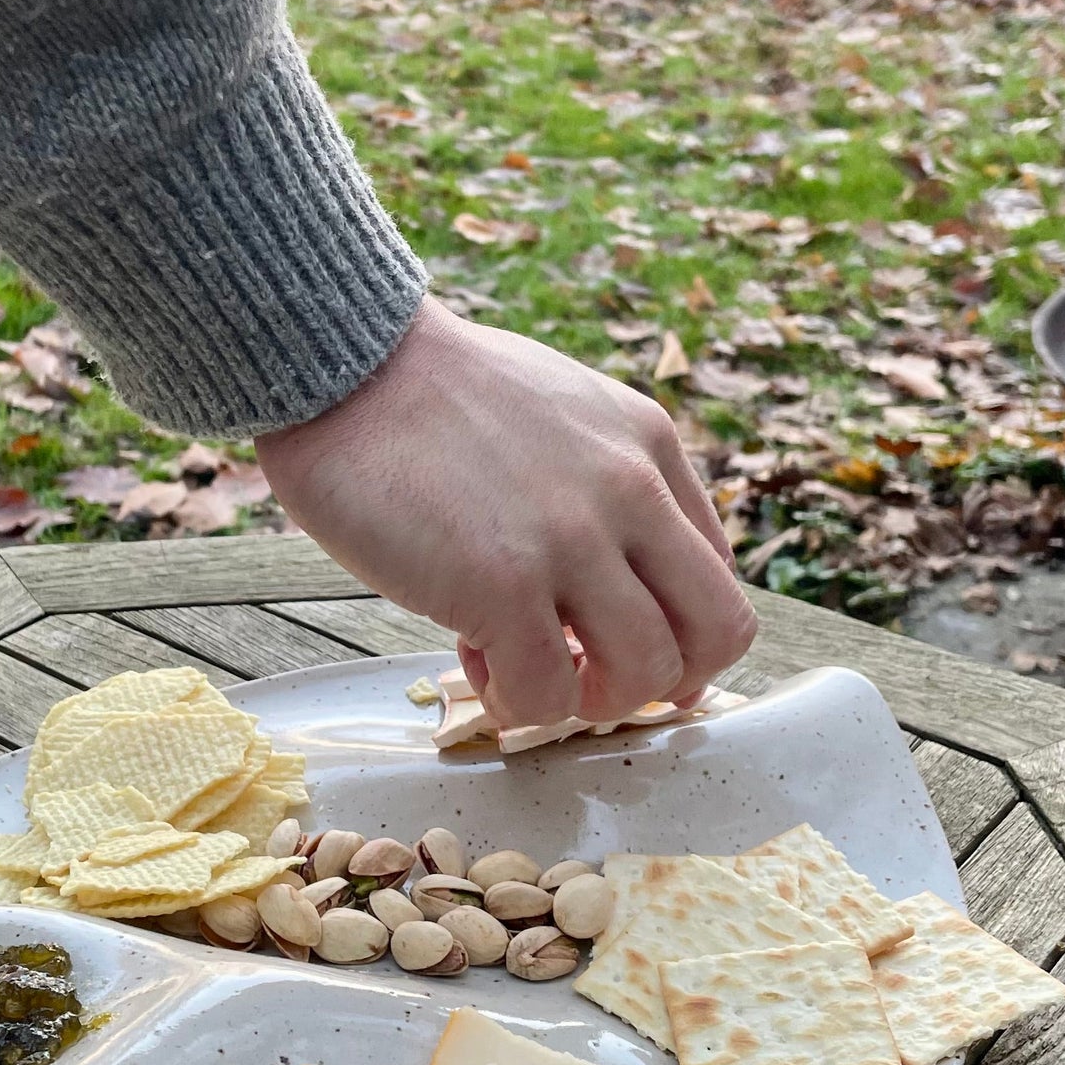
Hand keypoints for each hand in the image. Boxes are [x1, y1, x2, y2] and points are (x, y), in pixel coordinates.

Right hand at [255, 299, 755, 727]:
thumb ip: (604, 481)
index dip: (678, 633)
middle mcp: (629, 490)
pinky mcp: (501, 584)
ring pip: (650, 674)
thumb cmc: (426, 395)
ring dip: (591, 700)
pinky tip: (474, 657)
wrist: (343, 362)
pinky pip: (547, 694)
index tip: (618, 646)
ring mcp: (570, 539)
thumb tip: (607, 587)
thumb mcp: (561, 409)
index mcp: (647, 444)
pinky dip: (516, 703)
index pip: (721, 574)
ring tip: (528, 672)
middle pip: (718, 633)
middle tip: (592, 677)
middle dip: (663, 681)